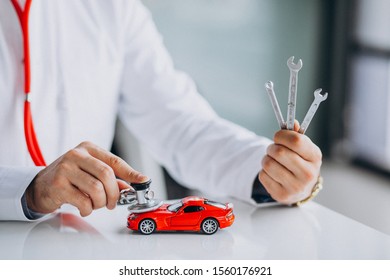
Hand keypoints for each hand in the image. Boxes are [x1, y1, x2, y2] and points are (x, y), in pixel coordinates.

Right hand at [25, 141, 147, 216]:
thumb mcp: (90, 172)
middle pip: (107, 174)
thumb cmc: (69, 178)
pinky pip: (83, 201)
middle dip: (114, 193)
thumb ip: (110, 179)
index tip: (143, 181)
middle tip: (113, 203)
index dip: (131, 173)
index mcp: (89, 149)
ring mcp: (66, 168)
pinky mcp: (58, 184)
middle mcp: (77, 155)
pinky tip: (84, 207)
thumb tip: (130, 188)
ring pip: (96, 188)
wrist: (40, 186)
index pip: (115, 161)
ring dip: (101, 202)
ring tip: (96, 205)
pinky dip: (88, 209)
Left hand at [258, 122, 321, 203]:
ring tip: (272, 160)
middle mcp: (308, 174)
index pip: (296, 141)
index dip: (282, 135)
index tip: (278, 136)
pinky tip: (272, 173)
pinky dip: (264, 172)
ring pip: (268, 164)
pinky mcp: (281, 195)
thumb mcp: (303, 148)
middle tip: (273, 149)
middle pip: (279, 152)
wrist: (302, 189)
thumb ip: (296, 135)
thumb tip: (292, 122)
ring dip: (266, 159)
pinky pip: (263, 176)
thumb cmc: (300, 162)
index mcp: (315, 157)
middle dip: (272, 147)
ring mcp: (295, 187)